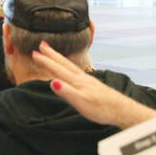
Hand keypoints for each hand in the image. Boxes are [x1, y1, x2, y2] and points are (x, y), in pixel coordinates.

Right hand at [32, 41, 155, 127]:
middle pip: (64, 63)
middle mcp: (81, 78)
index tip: (34, 53)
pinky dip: (69, 67)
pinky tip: (70, 69)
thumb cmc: (102, 109)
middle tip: (41, 44)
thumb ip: (66, 92)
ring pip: (70, 66)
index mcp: (76, 82)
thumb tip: (52, 82)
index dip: (46, 61)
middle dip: (51, 54)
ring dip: (60, 58)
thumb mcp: (81, 103)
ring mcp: (88, 80)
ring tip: (52, 52)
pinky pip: (76, 71)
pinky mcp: (92, 84)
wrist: (121, 110)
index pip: (57, 69)